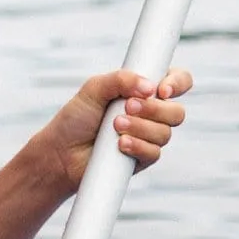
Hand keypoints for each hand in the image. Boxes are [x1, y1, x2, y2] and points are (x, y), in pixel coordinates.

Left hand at [40, 68, 190, 190]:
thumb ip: (120, 80)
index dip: (177, 83)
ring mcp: (148, 137)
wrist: (61, 153)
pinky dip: (137, 147)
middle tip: (127, 107)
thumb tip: (149, 86)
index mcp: (144, 90)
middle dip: (154, 110)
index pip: (177, 81)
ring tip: (115, 126)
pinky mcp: (142, 158)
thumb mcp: (93, 89)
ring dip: (140, 128)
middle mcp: (151, 113)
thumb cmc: (76, 118)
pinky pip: (154, 153)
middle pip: (177, 111)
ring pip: (165, 133)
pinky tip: (120, 144)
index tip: (162, 90)